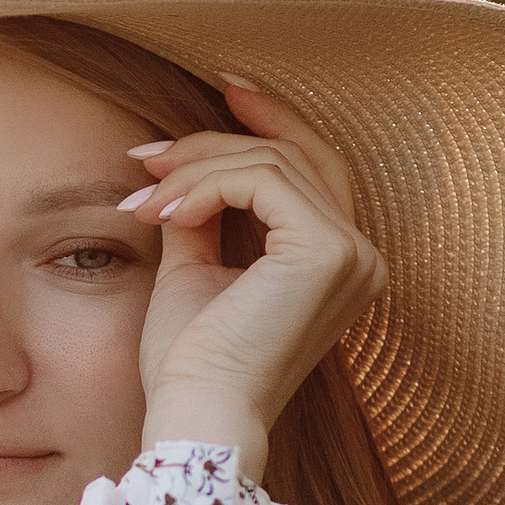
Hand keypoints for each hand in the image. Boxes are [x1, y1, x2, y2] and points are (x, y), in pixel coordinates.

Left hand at [117, 78, 385, 485]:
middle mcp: (360, 257)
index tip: (218, 90)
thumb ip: (203, 215)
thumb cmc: (194, 362)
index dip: (270, 121)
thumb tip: (181, 165)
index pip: (312, 168)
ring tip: (143, 200)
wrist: (196, 414)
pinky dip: (203, 186)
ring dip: (195, 169)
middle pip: (295, 154)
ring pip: (272, 162)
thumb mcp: (195, 269)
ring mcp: (351, 254)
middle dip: (217, 139)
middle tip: (149, 154)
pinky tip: (163, 214)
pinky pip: (261, 182)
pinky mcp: (326, 252)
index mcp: (338, 263)